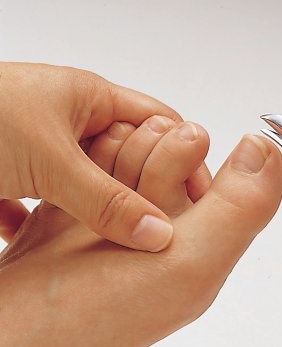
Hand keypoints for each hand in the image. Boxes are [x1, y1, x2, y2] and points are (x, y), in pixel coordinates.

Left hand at [0, 62, 209, 251]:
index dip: (185, 158)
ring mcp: (42, 146)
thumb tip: (159, 234)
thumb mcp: (50, 161)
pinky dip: (53, 224)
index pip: (160, 123)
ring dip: (101, 210)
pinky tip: (59, 247)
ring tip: (121, 243)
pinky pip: (49, 201)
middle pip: (129, 157)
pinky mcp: (13, 172)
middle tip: (161, 229)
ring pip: (91, 183)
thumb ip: (106, 201)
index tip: (197, 200)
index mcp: (90, 99)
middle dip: (145, 191)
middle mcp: (71, 120)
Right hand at [0, 119, 281, 346]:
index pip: (212, 160)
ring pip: (133, 143)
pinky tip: (73, 193)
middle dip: (140, 162)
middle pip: (168, 143)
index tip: (155, 183)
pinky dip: (84, 164)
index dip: (180, 156)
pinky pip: (97, 154)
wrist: (14, 329)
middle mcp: (169, 220)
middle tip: (120, 204)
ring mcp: (127, 209)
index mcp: (204, 234)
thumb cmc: (100, 312)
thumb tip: (266, 151)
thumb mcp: (192, 263)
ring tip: (90, 207)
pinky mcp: (90, 203)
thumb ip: (241, 208)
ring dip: (108, 163)